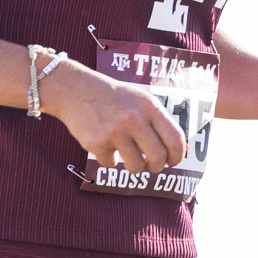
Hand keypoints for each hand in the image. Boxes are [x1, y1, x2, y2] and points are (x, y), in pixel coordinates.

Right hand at [39, 60, 187, 175]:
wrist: (76, 90)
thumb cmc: (114, 98)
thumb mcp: (141, 101)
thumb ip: (159, 123)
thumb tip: (181, 152)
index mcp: (149, 107)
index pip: (175, 139)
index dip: (177, 156)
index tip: (172, 161)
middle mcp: (134, 119)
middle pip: (158, 157)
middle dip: (157, 167)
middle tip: (150, 166)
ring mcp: (114, 132)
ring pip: (135, 167)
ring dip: (134, 167)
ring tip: (128, 158)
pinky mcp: (96, 143)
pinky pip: (110, 164)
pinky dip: (109, 160)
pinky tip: (105, 146)